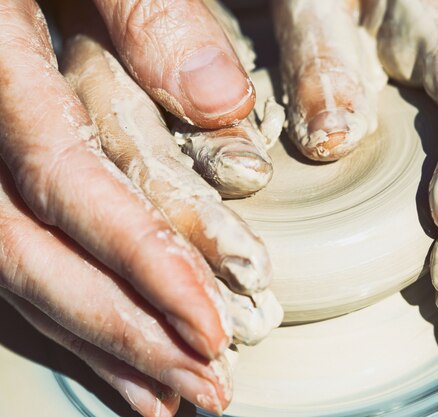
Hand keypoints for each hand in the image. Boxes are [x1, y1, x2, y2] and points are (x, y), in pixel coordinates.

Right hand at [0, 1, 281, 414]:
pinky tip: (116, 363)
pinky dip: (66, 322)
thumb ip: (147, 14)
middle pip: (37, 258)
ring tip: (171, 400)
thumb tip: (220, 101)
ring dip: (101, 348)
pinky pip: (11, 264)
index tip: (210, 327)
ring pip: (18, 278)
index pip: (69, 184)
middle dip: (126, 333)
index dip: (141, 262)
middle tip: (206, 389)